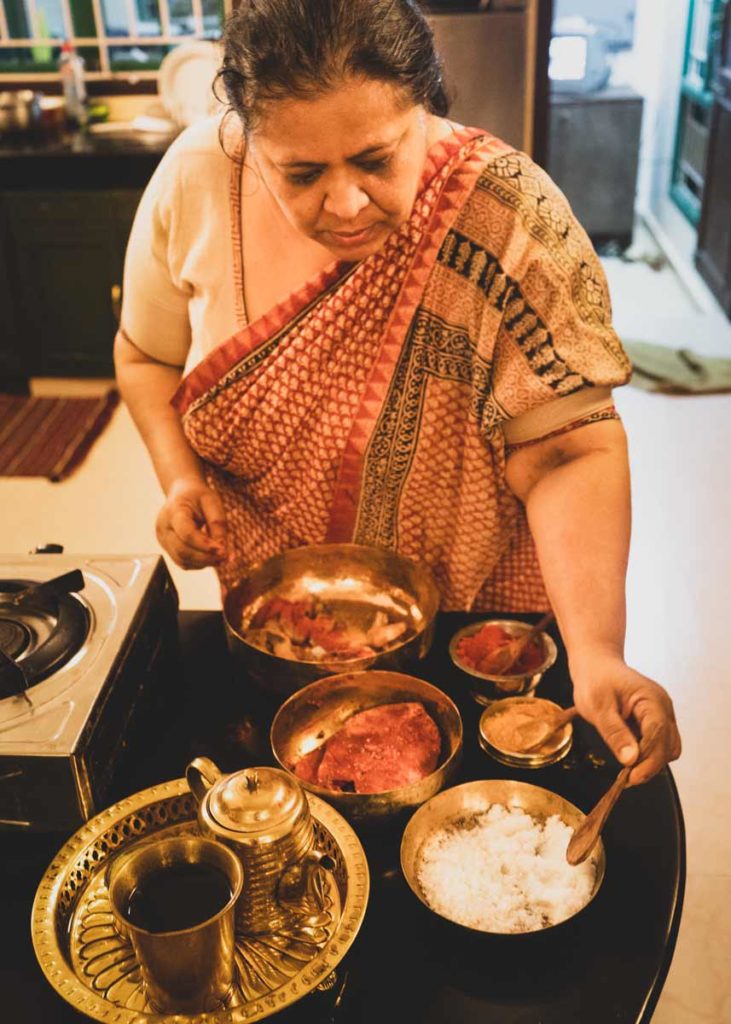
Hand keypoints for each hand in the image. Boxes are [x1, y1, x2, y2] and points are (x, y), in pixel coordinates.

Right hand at [156, 477, 226, 569]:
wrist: (182, 493)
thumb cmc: (198, 496)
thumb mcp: (212, 502)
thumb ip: (217, 523)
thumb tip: (222, 549)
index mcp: (173, 511)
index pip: (187, 533)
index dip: (205, 545)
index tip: (223, 550)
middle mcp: (163, 527)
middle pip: (183, 550)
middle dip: (206, 557)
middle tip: (226, 557)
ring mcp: (163, 539)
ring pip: (182, 560)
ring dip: (204, 563)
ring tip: (222, 558)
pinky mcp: (167, 548)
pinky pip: (183, 562)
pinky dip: (199, 563)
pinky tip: (211, 557)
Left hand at [570, 655, 680, 785]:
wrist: (596, 665)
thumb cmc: (595, 680)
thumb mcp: (597, 707)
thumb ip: (615, 732)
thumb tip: (631, 759)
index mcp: (651, 699)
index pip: (659, 735)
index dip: (648, 760)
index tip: (631, 777)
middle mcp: (663, 707)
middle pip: (668, 746)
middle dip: (650, 764)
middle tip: (625, 777)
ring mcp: (662, 714)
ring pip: (668, 748)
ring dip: (650, 761)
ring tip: (626, 767)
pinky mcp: (656, 721)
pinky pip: (660, 744)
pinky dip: (648, 754)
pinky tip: (629, 755)